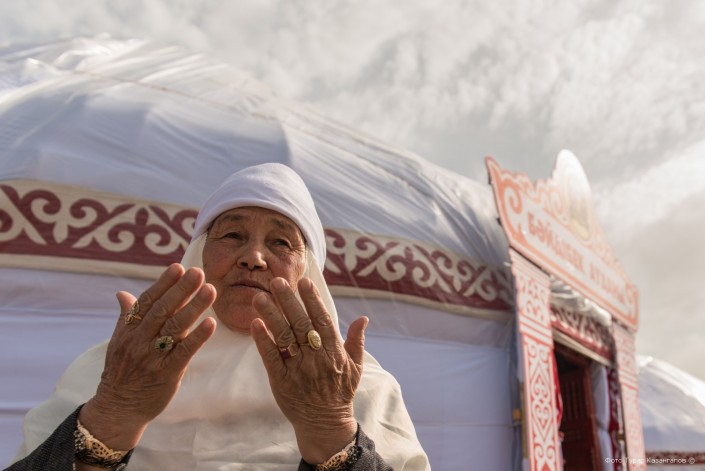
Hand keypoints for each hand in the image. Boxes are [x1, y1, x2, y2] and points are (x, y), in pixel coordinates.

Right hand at [79, 263, 216, 450]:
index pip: (147, 301)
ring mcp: (153, 356)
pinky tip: (211, 323)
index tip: (178, 266)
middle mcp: (139, 340)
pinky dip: (198, 337)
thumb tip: (122, 292)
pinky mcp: (167, 373)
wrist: (117, 408)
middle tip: (198, 271)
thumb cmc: (121, 372)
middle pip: (163, 309)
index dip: (163, 283)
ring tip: (210, 290)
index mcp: (129, 330)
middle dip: (182, 289)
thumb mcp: (118, 342)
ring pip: (175, 327)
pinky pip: (184, 352)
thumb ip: (126, 316)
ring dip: (194, 307)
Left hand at [251, 277, 367, 463]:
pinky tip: (255, 324)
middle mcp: (317, 358)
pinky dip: (263, 340)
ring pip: (284, 337)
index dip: (313, 300)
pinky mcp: (281, 381)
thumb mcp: (355, 367)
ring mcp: (298, 369)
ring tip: (259, 296)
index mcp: (334, 352)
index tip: (304, 282)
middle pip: (301, 323)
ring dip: (271, 315)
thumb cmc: (339, 393)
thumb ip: (356, 341)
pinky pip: (271, 357)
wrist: (325, 424)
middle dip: (288, 300)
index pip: (323, 320)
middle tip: (276, 280)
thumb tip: (363, 318)